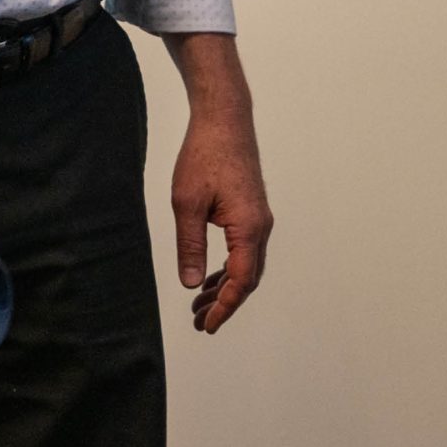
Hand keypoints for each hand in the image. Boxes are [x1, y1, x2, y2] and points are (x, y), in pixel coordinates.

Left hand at [162, 34, 271, 333]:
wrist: (224, 121)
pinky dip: (227, 267)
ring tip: (199, 305)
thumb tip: (191, 283)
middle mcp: (260, 229)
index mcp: (248, 229)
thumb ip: (190, 245)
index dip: (224, 306)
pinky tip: (209, 275)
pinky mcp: (251, 212)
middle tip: (200, 322)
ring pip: (246, 265)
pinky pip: (243, 250)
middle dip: (224, 302)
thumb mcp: (186, 203)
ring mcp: (258, 220)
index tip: (207, 325)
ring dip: (225, 286)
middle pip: (247, 278)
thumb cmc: (204, 157)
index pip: (240, 281)